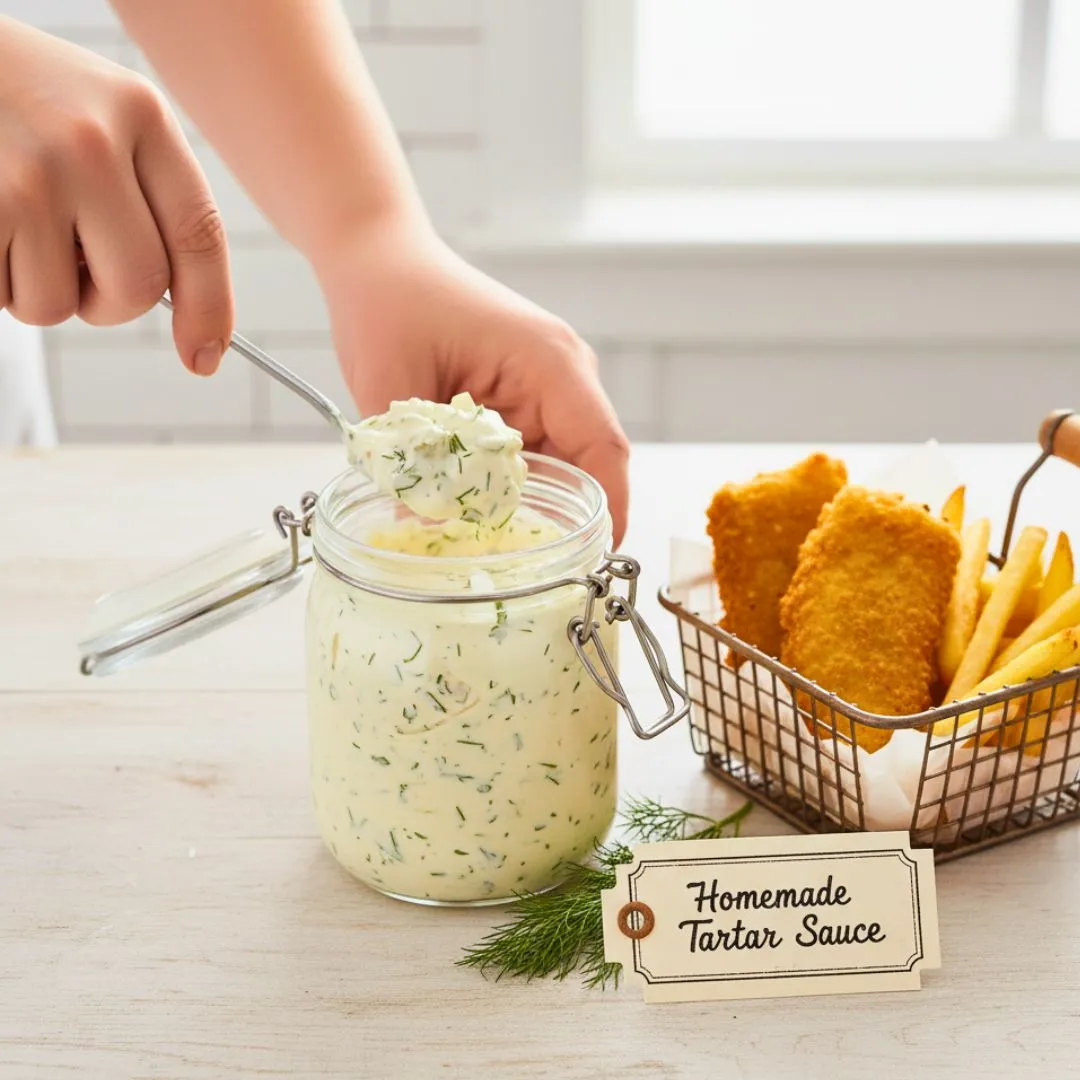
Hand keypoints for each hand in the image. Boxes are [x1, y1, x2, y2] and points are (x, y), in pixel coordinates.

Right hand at [0, 17, 231, 372]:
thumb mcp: (98, 111)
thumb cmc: (16, 93)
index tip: (204, 356)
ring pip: (58, 305)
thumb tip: (187, 310)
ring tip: (12, 220)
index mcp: (139, 113)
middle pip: (138, 288)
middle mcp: (91, 142)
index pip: (198, 235)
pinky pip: (2, 295)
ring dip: (35, 287)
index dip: (209, 309)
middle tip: (72, 266)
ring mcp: (28, 175)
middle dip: (107, 302)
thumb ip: (145, 193)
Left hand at [316, 218, 630, 544]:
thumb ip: (412, 462)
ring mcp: (544, 387)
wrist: (379, 258)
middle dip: (565, 521)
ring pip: (557, 466)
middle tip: (532, 574)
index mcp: (550, 362)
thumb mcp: (391, 385)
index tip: (596, 562)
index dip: (609, 509)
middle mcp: (561, 375)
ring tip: (498, 552)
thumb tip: (423, 533)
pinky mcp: (521, 399)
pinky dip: (510, 488)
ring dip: (533, 507)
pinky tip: (479, 516)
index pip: (603, 447)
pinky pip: (529, 455)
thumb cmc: (391, 299)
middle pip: (587, 465)